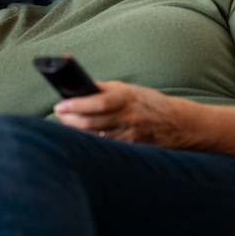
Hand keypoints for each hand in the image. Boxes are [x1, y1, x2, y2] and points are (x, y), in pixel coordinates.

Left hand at [54, 80, 175, 143]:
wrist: (176, 123)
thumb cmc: (148, 102)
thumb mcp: (128, 89)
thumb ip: (104, 90)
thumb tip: (79, 88)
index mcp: (127, 98)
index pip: (98, 102)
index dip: (76, 105)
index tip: (60, 104)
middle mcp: (128, 117)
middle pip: (92, 122)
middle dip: (70, 119)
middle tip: (58, 113)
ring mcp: (129, 135)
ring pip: (94, 135)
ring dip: (76, 129)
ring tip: (65, 121)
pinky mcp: (129, 148)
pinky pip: (104, 144)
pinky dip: (89, 139)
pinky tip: (80, 134)